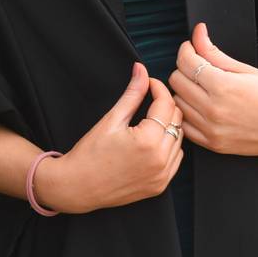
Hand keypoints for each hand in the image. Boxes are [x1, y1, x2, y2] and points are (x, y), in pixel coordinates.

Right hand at [32, 62, 183, 213]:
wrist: (78, 187)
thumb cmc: (90, 153)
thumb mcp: (112, 119)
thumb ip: (132, 94)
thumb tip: (141, 69)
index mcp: (148, 141)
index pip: (166, 104)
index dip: (158, 88)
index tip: (149, 82)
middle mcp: (160, 160)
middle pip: (176, 120)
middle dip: (165, 105)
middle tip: (149, 97)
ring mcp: (162, 176)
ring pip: (179, 139)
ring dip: (169, 125)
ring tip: (150, 118)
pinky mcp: (160, 186)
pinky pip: (176, 159)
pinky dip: (169, 146)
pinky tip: (153, 140)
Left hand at [168, 22, 257, 156]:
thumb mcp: (246, 69)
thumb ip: (214, 53)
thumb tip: (197, 32)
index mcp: (222, 87)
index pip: (186, 62)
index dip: (187, 49)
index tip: (192, 47)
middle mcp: (213, 110)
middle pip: (177, 81)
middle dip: (185, 68)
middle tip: (199, 66)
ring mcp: (212, 130)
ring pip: (177, 103)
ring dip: (185, 91)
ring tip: (201, 86)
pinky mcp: (213, 144)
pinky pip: (184, 126)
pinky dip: (188, 113)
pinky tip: (200, 106)